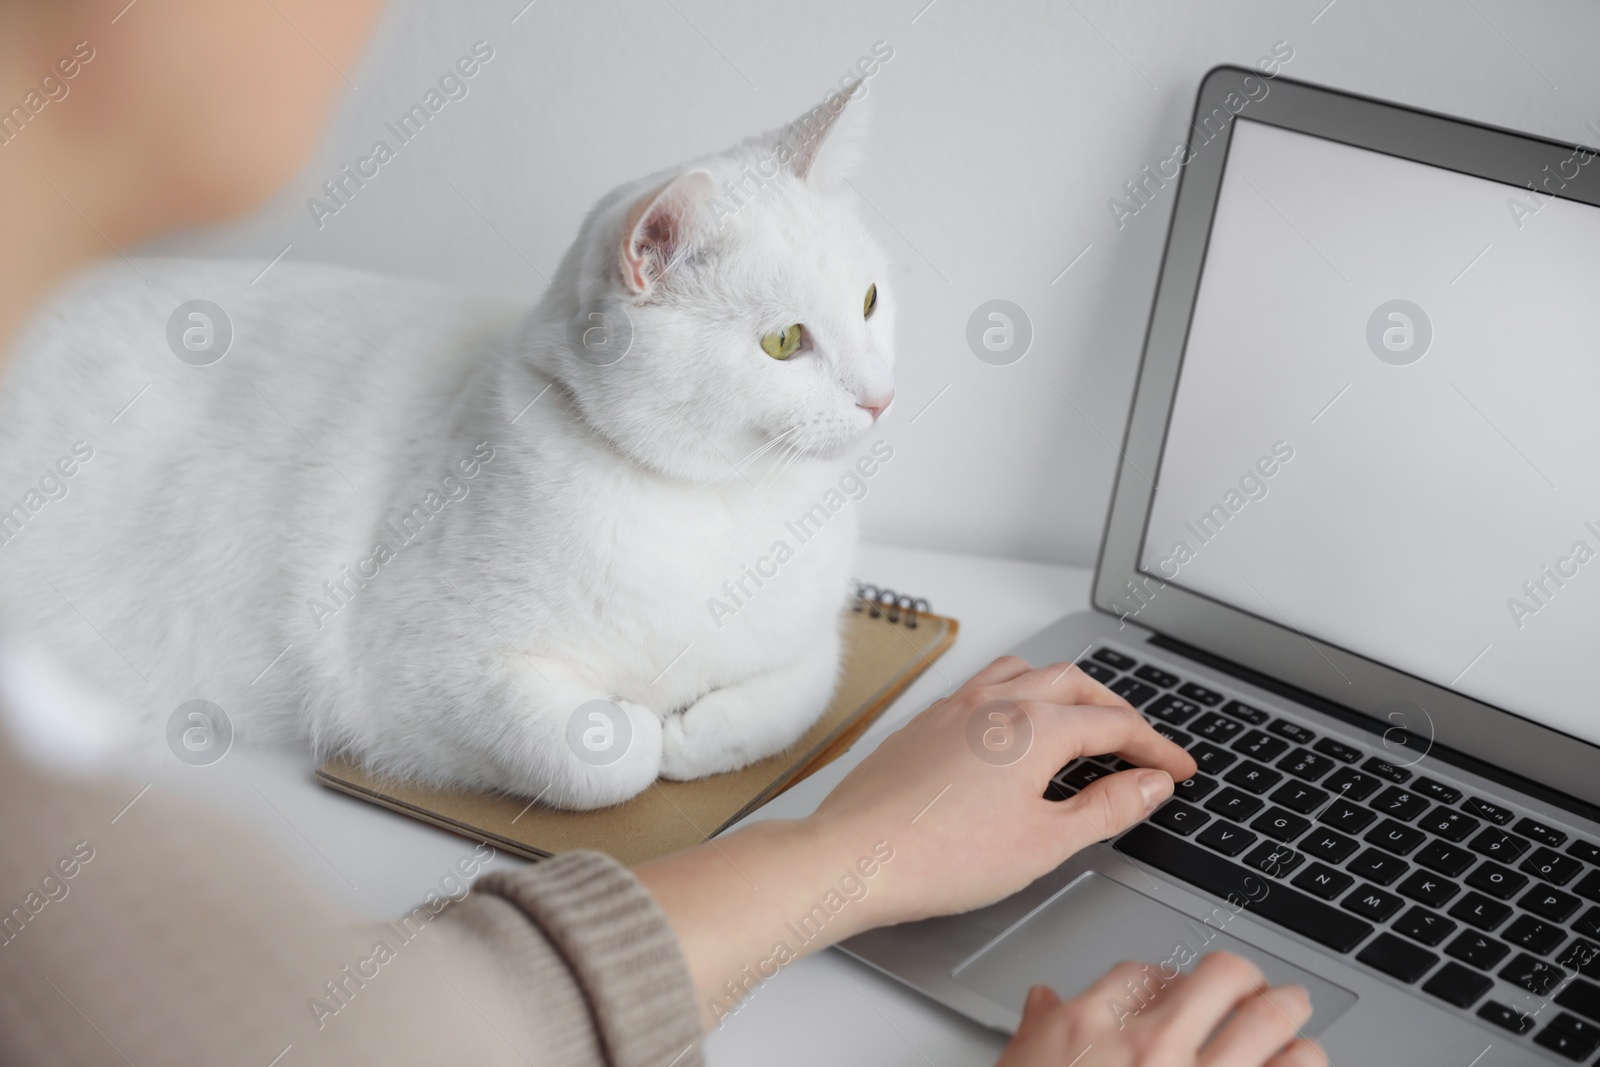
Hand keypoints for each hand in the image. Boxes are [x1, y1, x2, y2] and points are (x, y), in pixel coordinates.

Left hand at [636, 654, 1197, 1029]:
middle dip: (1116, 710)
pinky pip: (985, 685)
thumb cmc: (941, 856)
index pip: (1114, 724)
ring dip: (1066, 690)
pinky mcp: (925, 721)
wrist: (856, 856)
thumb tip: (1149, 785)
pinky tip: (1014, 727)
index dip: (1155, 747)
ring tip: (1083, 721)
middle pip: (1075, 684)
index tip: (1178, 770)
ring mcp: (954, 706)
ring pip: (1026, 673)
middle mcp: (995, 701)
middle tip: (1141, 745)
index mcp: (1034, 725)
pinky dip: (1019, 694)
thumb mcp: (1044, 843)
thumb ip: (1106, 809)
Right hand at [997, 952, 1323, 1066]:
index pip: (1145, 974)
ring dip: (1290, 1023)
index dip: (1169, 977)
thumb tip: (1042, 1002)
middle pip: (1221, 978)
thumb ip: (1038, 1031)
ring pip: (1272, 1027)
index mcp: (1092, 1029)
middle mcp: (1152, 1049)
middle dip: (1248, 980)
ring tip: (1295, 1031)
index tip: (1177, 988)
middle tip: (1258, 990)